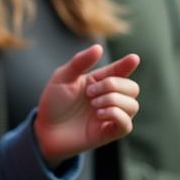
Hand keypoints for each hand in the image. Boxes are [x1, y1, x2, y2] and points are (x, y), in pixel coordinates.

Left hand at [34, 45, 140, 167]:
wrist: (45, 128)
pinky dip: (116, 115)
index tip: (134, 58)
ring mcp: (111, 116)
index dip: (128, 65)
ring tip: (93, 105)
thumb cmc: (54, 102)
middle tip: (89, 92)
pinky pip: (126, 124)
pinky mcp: (109, 133)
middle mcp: (109, 98)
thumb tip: (98, 47)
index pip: (120, 71)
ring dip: (113, 100)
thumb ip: (80, 62)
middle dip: (114, 85)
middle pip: (132, 87)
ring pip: (133, 105)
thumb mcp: (62, 78)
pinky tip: (99, 114)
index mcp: (99, 82)